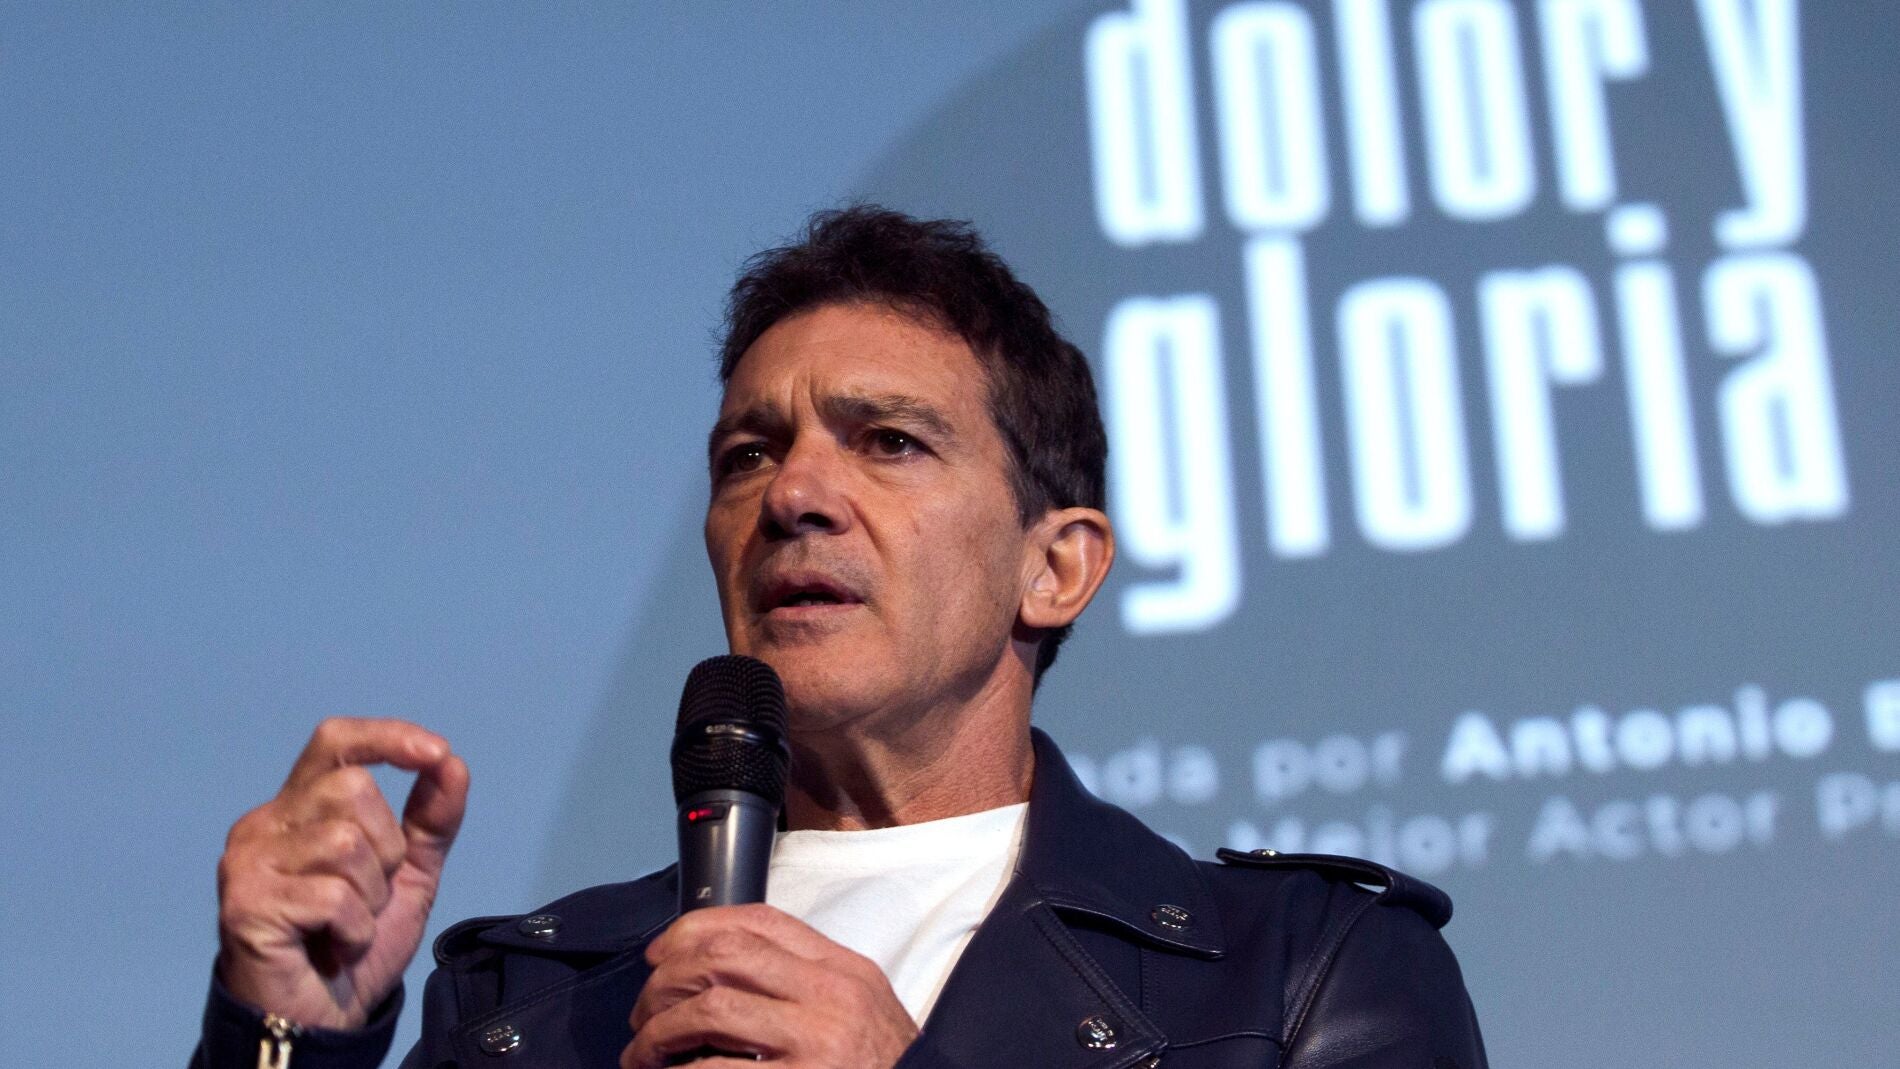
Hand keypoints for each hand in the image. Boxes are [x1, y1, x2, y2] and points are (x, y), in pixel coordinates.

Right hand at [215, 717, 469, 1029]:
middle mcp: (264, 824)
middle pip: (352, 790)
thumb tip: (452, 763)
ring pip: (344, 844)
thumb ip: (431, 818)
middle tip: (368, 897)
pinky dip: (353, 929)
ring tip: (348, 926)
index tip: (436, 753)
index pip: (336, 742)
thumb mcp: (409, 873)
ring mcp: (247, 862)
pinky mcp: (245, 904)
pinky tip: (335, 947)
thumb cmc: (354, 941)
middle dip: (386, 849)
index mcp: (299, 807)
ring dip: (369, 896)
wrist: (324, 1018)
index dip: (387, 736)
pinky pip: (331, 897)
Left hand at [622, 904, 917, 1068]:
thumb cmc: (883, 1064)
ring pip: (711, 1007)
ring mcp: (815, 1042)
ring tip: (644, 1051)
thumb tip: (724, 970)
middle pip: (725, 955)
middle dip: (667, 979)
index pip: (760, 921)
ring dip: (661, 1029)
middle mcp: (830, 996)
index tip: (662, 952)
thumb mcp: (861, 1006)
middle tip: (646, 1011)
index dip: (696, 928)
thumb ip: (808, 981)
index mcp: (843, 970)